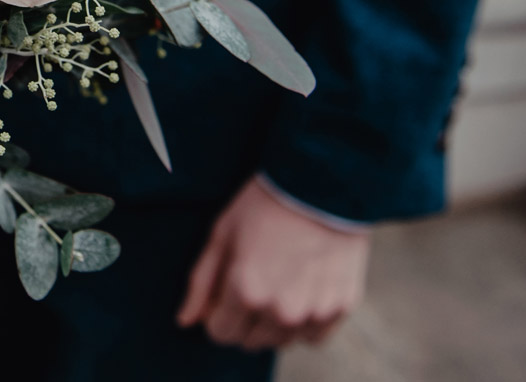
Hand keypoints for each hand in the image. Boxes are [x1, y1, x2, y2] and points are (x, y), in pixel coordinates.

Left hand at [177, 177, 369, 350]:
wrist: (321, 184)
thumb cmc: (264, 205)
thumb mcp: (222, 235)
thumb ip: (201, 283)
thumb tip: (185, 321)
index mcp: (246, 292)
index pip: (220, 333)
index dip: (217, 314)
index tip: (224, 292)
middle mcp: (281, 311)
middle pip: (250, 340)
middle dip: (244, 318)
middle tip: (254, 280)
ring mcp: (314, 312)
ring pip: (282, 340)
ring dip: (274, 322)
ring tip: (279, 281)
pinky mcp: (341, 308)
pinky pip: (314, 337)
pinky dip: (305, 323)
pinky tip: (302, 291)